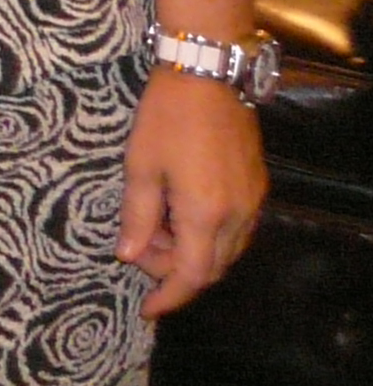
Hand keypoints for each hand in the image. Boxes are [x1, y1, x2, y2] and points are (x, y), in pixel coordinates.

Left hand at [120, 69, 264, 314]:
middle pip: (212, 268)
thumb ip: (136, 215)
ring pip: (227, 251)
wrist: (208, 75)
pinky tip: (180, 213)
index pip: (192, 276)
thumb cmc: (166, 117)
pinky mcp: (257, 187)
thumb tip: (128, 255)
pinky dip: (208, 235)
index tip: (148, 310)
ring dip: (192, 253)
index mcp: (206, 214)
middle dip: (174, 270)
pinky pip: (237, 230)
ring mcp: (253, 202)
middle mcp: (238, 216)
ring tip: (155, 227)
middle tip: (138, 248)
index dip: (170, 296)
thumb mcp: (140, 166)